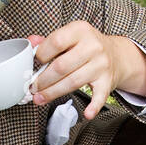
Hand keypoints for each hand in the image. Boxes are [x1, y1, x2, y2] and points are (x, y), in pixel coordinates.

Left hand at [28, 23, 145, 120]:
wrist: (116, 55)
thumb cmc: (87, 47)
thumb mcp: (70, 36)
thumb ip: (49, 41)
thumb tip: (30, 44)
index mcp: (80, 30)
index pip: (56, 42)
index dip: (41, 55)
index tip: (33, 65)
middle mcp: (93, 46)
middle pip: (62, 66)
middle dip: (43, 80)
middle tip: (33, 88)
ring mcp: (101, 64)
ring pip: (73, 82)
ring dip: (53, 93)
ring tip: (40, 98)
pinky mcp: (107, 81)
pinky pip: (99, 96)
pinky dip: (93, 106)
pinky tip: (87, 114)